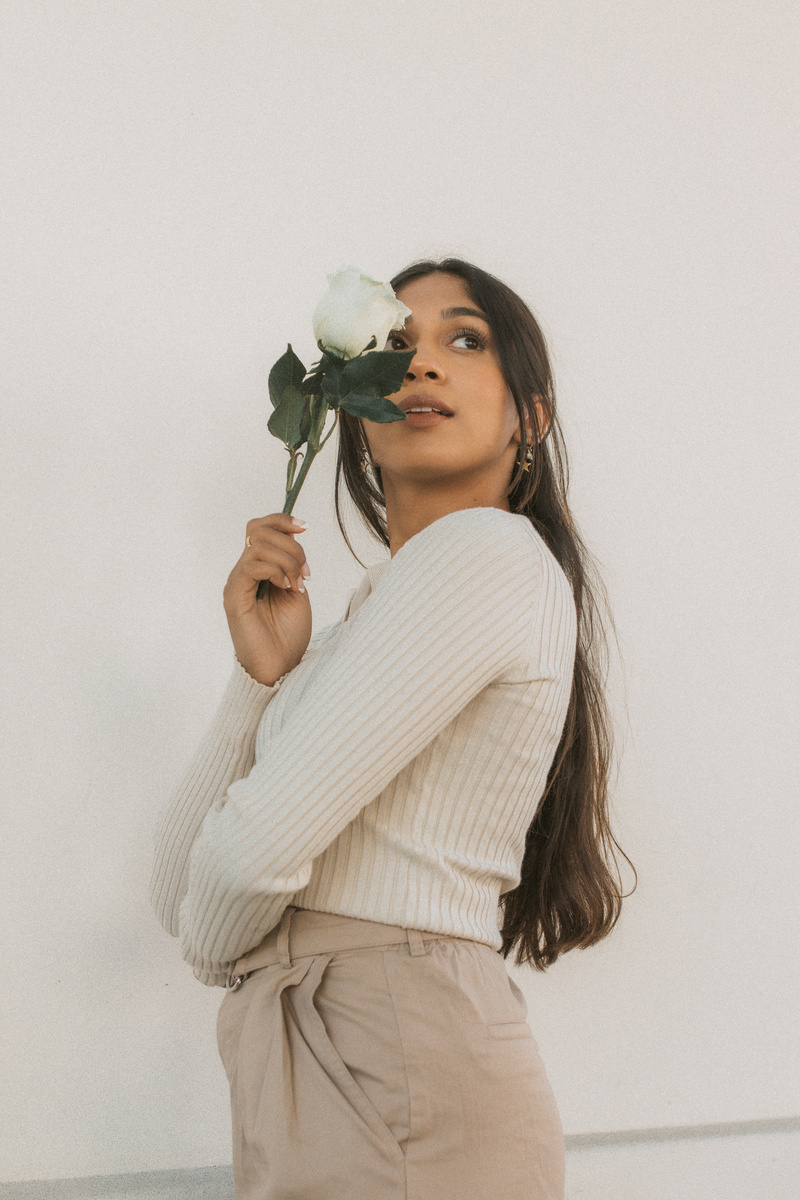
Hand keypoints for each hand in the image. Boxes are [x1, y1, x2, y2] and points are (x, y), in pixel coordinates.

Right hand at [223, 514, 311, 685]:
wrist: (280, 667)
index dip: (281, 520)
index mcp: (257, 569)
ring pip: (258, 546)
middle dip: (291, 544)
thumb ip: (292, 564)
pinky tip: (287, 589)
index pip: (259, 528)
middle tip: (305, 572)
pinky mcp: (235, 598)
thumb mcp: (296, 590)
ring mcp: (236, 584)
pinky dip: (276, 572)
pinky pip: (252, 566)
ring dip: (288, 561)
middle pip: (258, 529)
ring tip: (298, 585)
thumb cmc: (288, 635)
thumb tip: (294, 535)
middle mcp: (242, 573)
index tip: (304, 527)